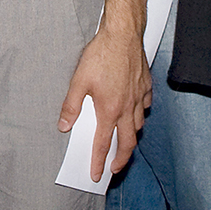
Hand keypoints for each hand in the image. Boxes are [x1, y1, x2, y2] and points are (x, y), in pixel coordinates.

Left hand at [59, 22, 151, 182]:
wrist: (122, 35)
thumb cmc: (100, 55)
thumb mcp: (78, 81)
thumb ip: (71, 106)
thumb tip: (64, 125)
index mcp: (109, 109)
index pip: (103, 144)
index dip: (98, 161)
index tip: (97, 174)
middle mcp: (127, 108)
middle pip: (127, 142)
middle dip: (121, 159)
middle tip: (114, 168)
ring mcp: (139, 97)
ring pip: (138, 125)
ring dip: (131, 136)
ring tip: (124, 140)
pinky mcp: (146, 86)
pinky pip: (146, 106)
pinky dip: (140, 113)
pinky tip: (136, 111)